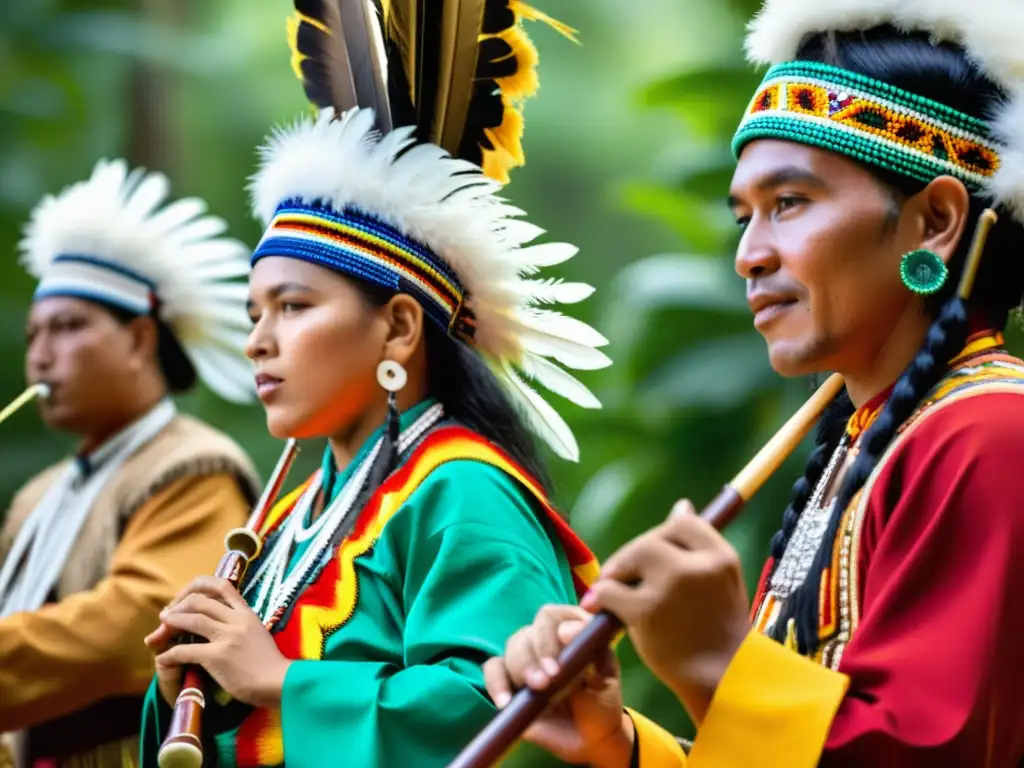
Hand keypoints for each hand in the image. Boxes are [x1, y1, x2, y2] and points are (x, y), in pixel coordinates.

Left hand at [143, 576, 290, 708]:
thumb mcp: (258, 634)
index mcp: (247, 613)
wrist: (279, 682)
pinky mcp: (218, 656)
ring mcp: (227, 637)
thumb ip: (241, 626)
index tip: (187, 595)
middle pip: (201, 600)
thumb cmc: (270, 664)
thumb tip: (221, 624)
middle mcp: (237, 620)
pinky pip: (186, 650)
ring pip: (193, 619)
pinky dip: (170, 653)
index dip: (199, 586)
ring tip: (161, 626)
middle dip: (180, 604)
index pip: (222, 585)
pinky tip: (163, 658)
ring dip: (172, 621)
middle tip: (168, 614)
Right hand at [482, 604, 633, 767]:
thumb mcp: (605, 678)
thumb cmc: (600, 702)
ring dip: (520, 668)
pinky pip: (493, 671)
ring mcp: (526, 659)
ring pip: (511, 649)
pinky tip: (504, 702)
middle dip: (534, 657)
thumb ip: (592, 653)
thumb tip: (565, 630)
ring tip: (535, 690)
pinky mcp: (509, 681)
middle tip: (545, 682)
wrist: (590, 739)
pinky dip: (495, 682)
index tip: (556, 664)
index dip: (549, 635)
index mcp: (570, 630)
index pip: (551, 617)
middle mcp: (545, 639)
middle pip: (527, 633)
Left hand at [581, 500, 750, 722]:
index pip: (682, 523)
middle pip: (651, 540)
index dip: (663, 535)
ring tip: (615, 591)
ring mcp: (671, 587)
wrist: (721, 680)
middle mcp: (697, 567)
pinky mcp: (646, 610)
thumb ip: (700, 547)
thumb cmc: (718, 630)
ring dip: (617, 572)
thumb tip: (681, 505)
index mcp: (721, 557)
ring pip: (630, 558)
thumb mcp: (722, 582)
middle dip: (633, 557)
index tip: (656, 556)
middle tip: (624, 576)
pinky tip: (601, 607)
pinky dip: (601, 597)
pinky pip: (610, 590)